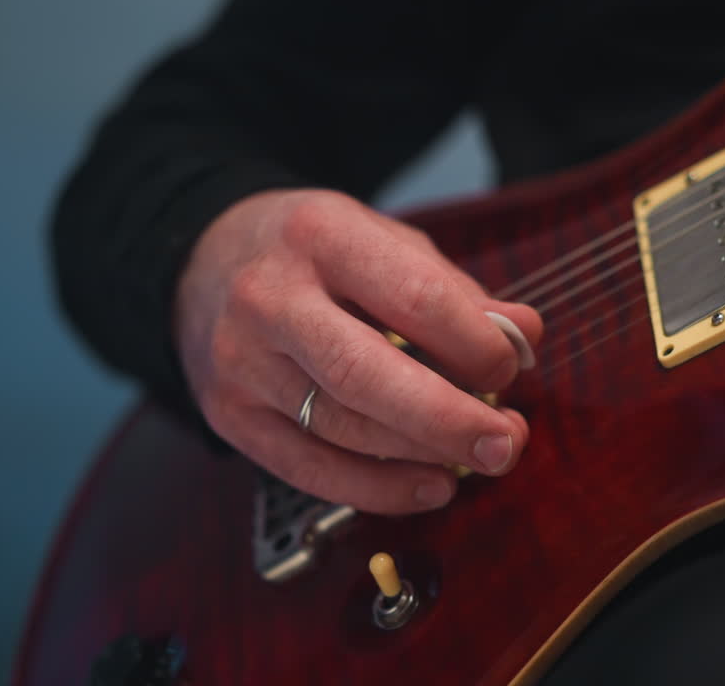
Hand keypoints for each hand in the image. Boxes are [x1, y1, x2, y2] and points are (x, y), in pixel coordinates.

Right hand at [175, 188, 541, 513]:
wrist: (200, 263)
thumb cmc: (311, 255)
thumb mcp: (382, 241)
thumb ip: (453, 290)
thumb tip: (524, 336)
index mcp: (319, 235)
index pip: (412, 297)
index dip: (475, 342)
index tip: (511, 365)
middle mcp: (269, 298)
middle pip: (366, 374)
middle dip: (448, 418)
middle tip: (508, 443)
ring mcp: (241, 363)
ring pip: (342, 429)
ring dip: (422, 455)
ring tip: (477, 458)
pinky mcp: (229, 417)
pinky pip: (310, 470)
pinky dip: (378, 489)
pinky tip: (429, 485)